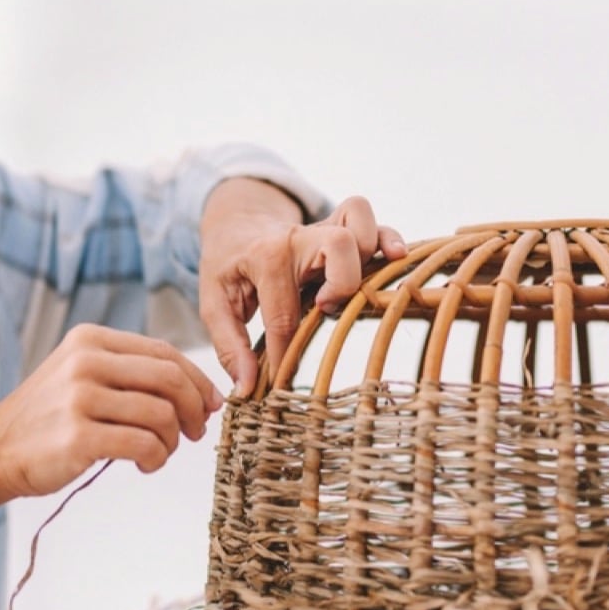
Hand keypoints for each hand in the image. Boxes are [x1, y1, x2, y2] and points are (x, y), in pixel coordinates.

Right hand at [0, 324, 223, 498]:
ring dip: (172, 440)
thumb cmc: (49, 418)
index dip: (198, 379)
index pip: (165, 352)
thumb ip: (130, 374)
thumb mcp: (81, 375)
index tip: (211, 403)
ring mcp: (79, 398)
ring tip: (160, 452)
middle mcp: (85, 361)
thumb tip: (200, 391)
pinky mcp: (77, 436)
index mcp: (90, 340)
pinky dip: (156, 458)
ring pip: (162, 414)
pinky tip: (145, 464)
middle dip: (195, 409)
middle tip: (195, 432)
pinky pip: (144, 444)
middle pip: (170, 379)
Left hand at [198, 180, 405, 397]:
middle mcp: (298, 237)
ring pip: (361, 222)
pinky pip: (375, 223)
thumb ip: (229, 347)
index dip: (286, 353)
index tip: (281, 378)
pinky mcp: (342, 231)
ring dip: (368, 253)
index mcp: (265, 257)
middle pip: (339, 244)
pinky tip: (394, 259)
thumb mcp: (213, 305)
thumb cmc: (226, 266)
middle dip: (342, 283)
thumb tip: (247, 387)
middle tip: (324, 308)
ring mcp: (323, 229)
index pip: (286, 313)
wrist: (234, 224)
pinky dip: (388, 239)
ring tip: (359, 285)